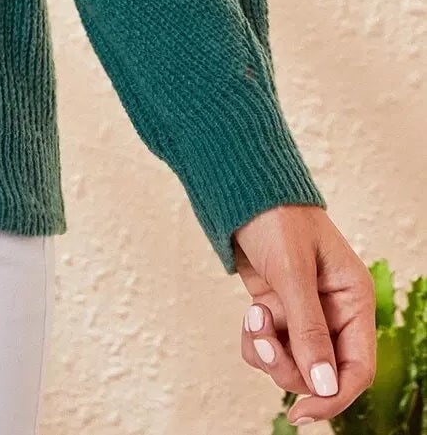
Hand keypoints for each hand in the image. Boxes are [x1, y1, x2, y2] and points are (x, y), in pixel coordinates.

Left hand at [231, 204, 375, 425]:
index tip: (302, 412)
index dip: (333, 396)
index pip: (357, 368)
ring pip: (292, 363)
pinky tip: (249, 313)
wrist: (239, 186)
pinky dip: (256, 340)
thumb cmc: (274, 215)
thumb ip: (308, 329)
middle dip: (288, 366)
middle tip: (261, 340)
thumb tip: (324, 386)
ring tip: (251, 316)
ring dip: (268, 350)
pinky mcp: (278, 310)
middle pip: (321, 373)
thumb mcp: (292, 271)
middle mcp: (334, 312)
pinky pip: (270, 346)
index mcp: (354, 300)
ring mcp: (305, 312)